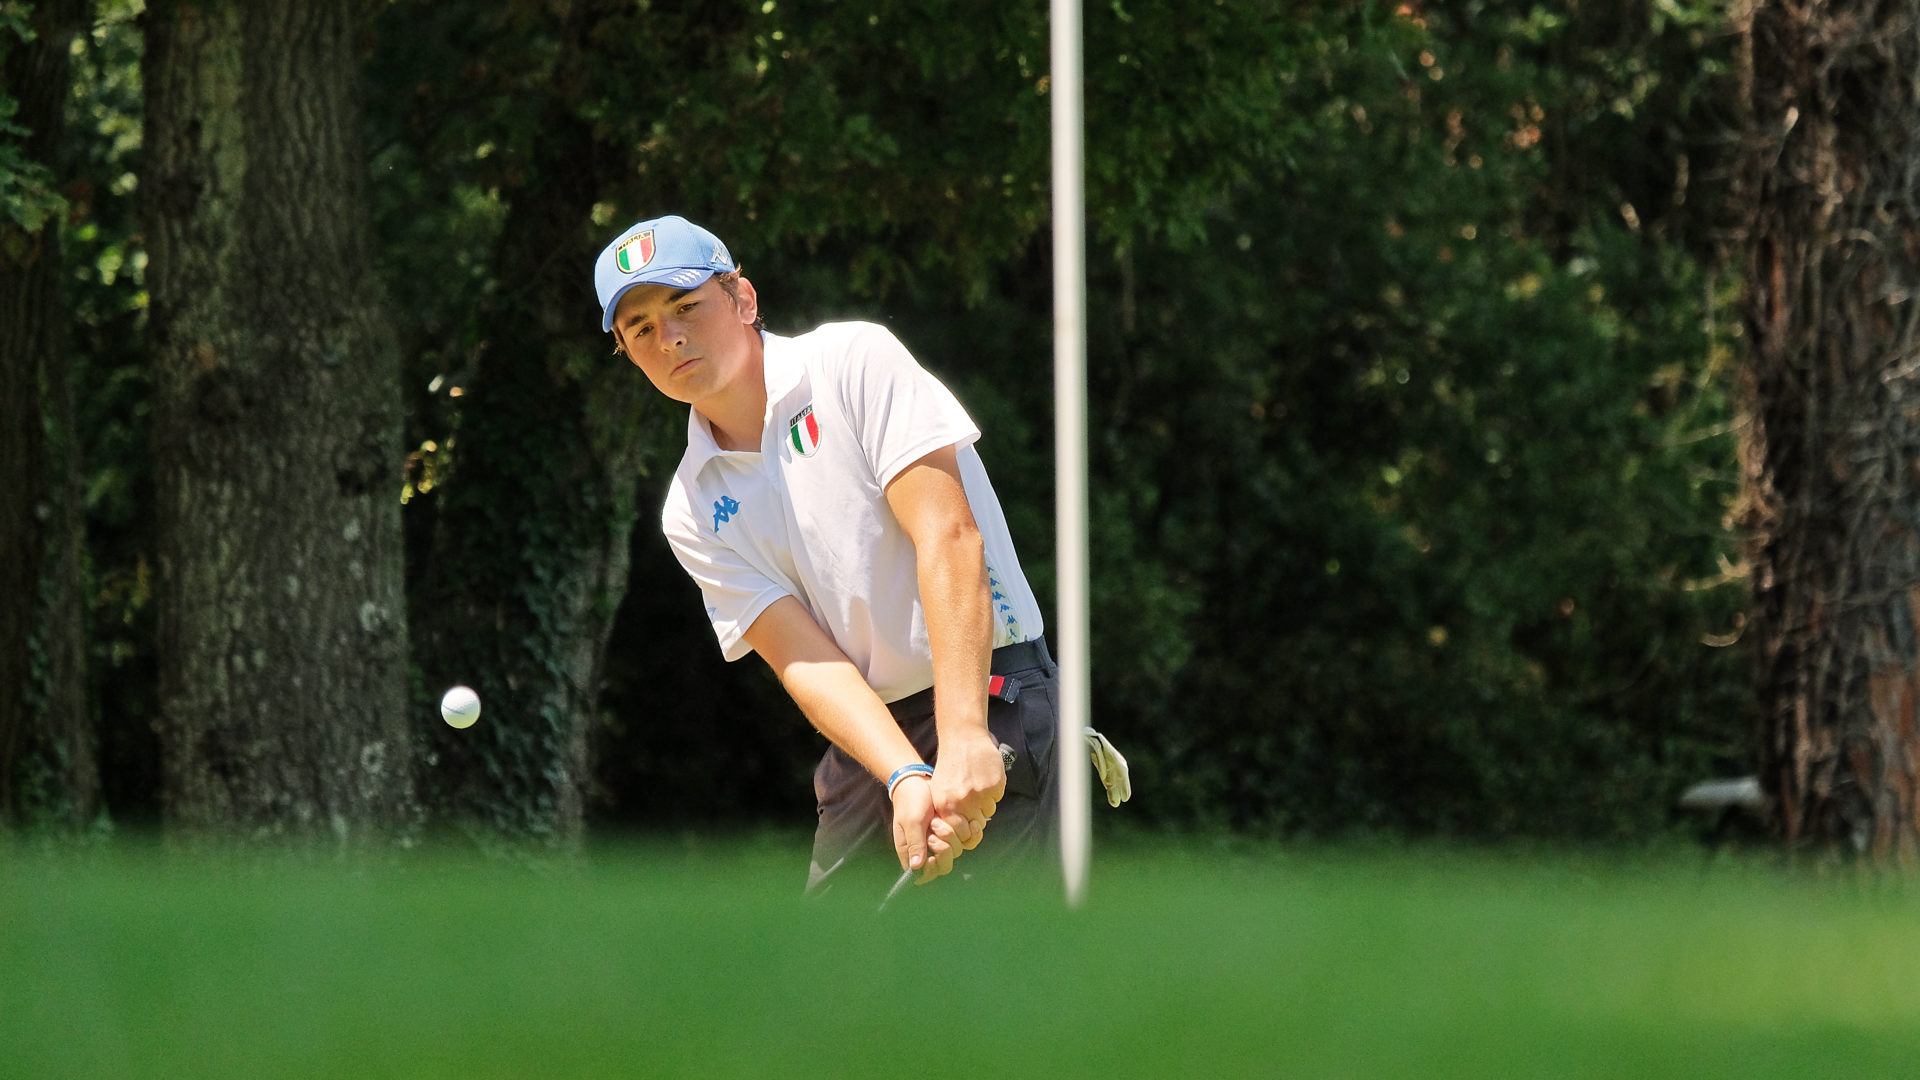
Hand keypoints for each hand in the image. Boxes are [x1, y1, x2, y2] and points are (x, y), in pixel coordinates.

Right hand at [891, 775, 956, 881]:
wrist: (919, 781)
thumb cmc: (910, 801)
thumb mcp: (911, 821)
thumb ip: (915, 843)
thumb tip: (915, 867)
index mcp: (911, 852)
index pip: (924, 875)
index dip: (932, 868)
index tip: (932, 854)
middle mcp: (927, 850)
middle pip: (944, 865)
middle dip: (943, 849)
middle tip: (935, 828)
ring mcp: (940, 841)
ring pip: (955, 852)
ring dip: (950, 836)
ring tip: (938, 819)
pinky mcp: (951, 832)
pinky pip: (964, 841)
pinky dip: (965, 833)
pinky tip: (959, 821)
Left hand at [931, 728, 1006, 851]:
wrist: (963, 738)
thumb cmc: (950, 764)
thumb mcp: (940, 789)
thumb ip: (947, 812)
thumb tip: (960, 832)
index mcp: (946, 805)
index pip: (961, 834)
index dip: (967, 832)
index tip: (968, 825)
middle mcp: (962, 803)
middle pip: (977, 826)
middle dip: (977, 819)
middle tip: (975, 804)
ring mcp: (980, 795)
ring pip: (989, 812)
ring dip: (985, 803)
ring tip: (977, 785)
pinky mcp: (995, 786)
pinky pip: (997, 798)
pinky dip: (993, 791)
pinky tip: (985, 777)